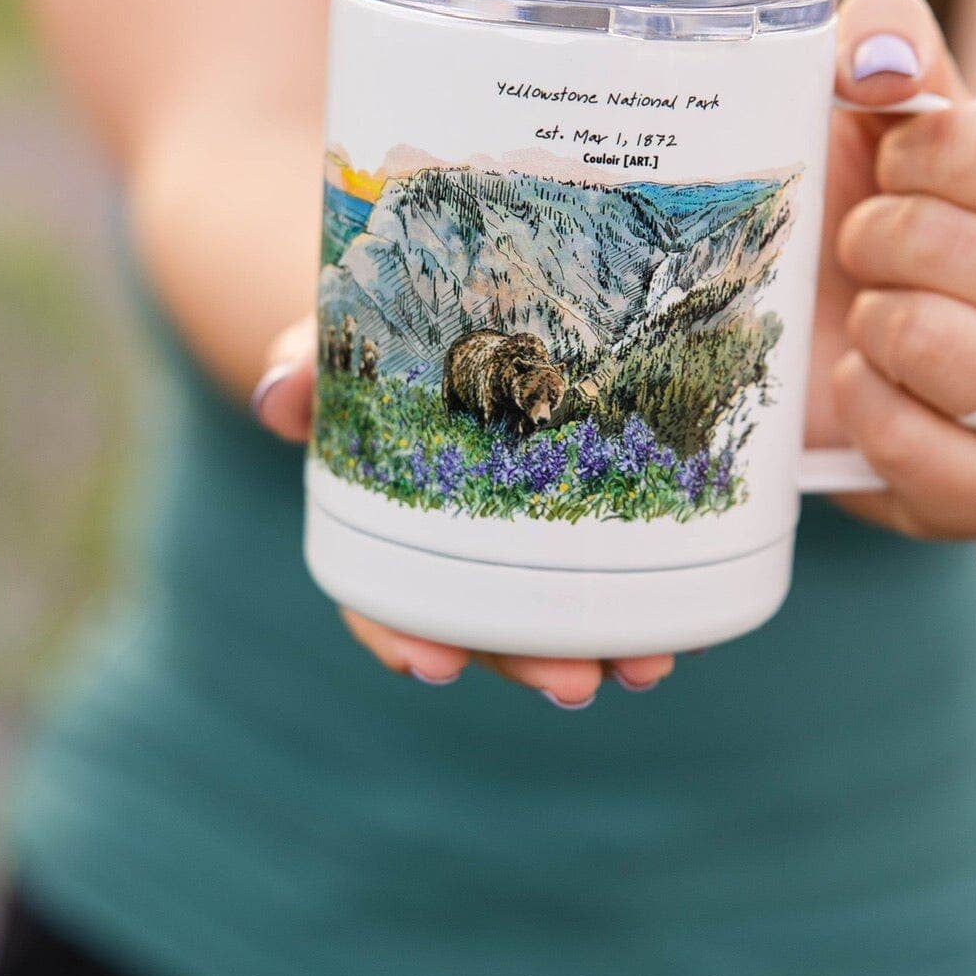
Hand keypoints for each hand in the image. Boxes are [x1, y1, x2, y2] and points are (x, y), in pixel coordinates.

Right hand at [253, 322, 674, 703]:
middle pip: (485, 627)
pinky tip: (697, 625)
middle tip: (576, 684)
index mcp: (388, 520)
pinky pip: (621, 568)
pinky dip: (657, 603)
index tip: (433, 668)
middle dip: (529, 663)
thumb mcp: (345, 334)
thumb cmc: (392, 326)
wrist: (462, 290)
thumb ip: (313, 359)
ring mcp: (526, 535)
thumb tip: (278, 398)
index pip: (379, 597)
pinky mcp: (592, 507)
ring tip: (648, 667)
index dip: (400, 636)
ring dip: (602, 648)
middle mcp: (457, 544)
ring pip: (556, 614)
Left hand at [823, 0, 975, 539]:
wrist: (917, 331)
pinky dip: (866, 410)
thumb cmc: (910, 208)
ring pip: (938, 345)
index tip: (897, 171)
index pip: (966, 144)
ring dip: (872, 322)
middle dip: (870, 237)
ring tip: (873, 319)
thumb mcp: (898, 112)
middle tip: (870, 254)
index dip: (899, 151)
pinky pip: (918, 449)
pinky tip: (862, 383)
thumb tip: (872, 57)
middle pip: (939, 243)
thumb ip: (884, 45)